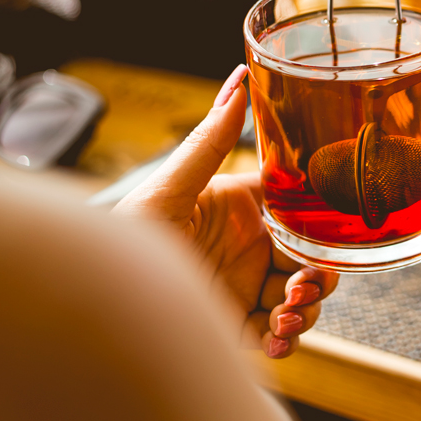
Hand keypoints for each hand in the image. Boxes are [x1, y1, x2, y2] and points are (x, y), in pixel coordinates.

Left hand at [113, 64, 338, 358]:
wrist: (93, 306)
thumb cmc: (121, 239)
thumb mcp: (169, 190)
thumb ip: (209, 141)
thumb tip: (239, 80)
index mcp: (239, 209)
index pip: (299, 211)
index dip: (321, 225)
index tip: (327, 237)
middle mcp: (248, 248)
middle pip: (310, 259)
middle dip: (319, 277)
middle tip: (303, 289)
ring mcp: (243, 289)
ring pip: (301, 299)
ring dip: (307, 310)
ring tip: (286, 317)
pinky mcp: (233, 328)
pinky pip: (277, 335)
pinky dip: (287, 340)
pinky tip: (276, 339)